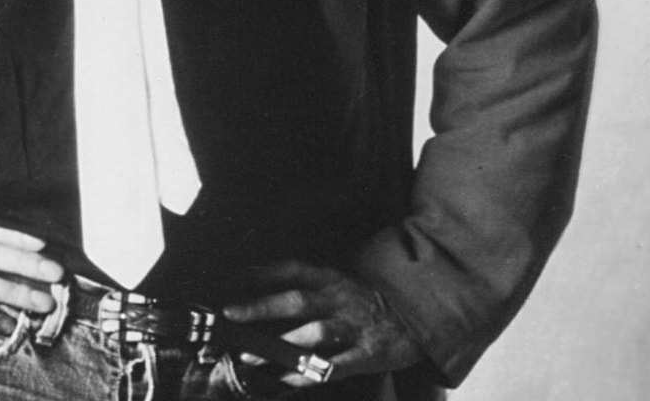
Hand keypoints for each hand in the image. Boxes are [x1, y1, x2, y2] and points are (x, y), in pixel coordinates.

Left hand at [222, 261, 420, 386]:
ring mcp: (353, 328)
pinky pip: (334, 365)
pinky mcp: (366, 354)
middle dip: (261, 307)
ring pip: (313, 334)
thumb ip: (309, 286)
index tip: (232, 276)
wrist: (419, 317)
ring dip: (280, 345)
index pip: (292, 269)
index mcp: (332, 279)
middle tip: (231, 314)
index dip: (262, 272)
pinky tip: (286, 380)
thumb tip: (261, 289)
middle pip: (296, 301)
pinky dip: (309, 373)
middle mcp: (339, 300)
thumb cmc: (369, 301)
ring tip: (250, 356)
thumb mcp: (341, 284)